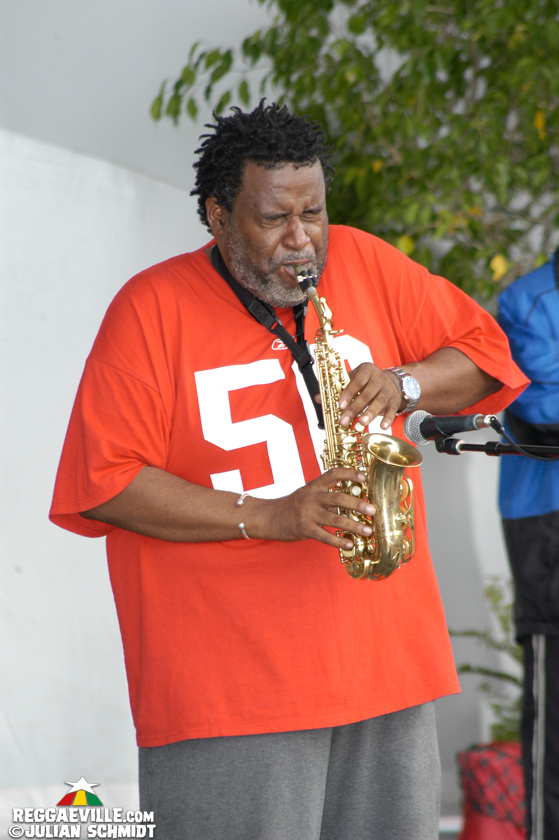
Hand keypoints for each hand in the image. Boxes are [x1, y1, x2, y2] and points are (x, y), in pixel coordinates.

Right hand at [255, 468, 375, 549]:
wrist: (270, 517)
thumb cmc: (293, 506)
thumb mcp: (308, 494)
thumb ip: (327, 497)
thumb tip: (351, 504)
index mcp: (314, 486)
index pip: (332, 474)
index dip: (349, 473)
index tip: (364, 477)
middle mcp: (311, 497)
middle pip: (337, 498)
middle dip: (357, 504)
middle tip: (372, 510)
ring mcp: (307, 513)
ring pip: (334, 519)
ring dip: (353, 525)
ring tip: (367, 530)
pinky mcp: (304, 529)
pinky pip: (324, 536)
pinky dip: (338, 541)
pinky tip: (349, 544)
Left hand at [338, 363, 401, 430]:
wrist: (389, 380)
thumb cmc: (366, 381)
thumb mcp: (353, 378)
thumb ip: (339, 388)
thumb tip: (319, 399)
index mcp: (367, 370)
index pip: (357, 381)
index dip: (348, 393)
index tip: (340, 406)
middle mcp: (379, 378)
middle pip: (366, 394)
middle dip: (354, 409)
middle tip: (344, 420)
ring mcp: (388, 389)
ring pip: (379, 402)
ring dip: (370, 413)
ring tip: (361, 423)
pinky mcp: (395, 400)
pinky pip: (392, 410)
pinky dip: (388, 419)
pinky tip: (382, 426)